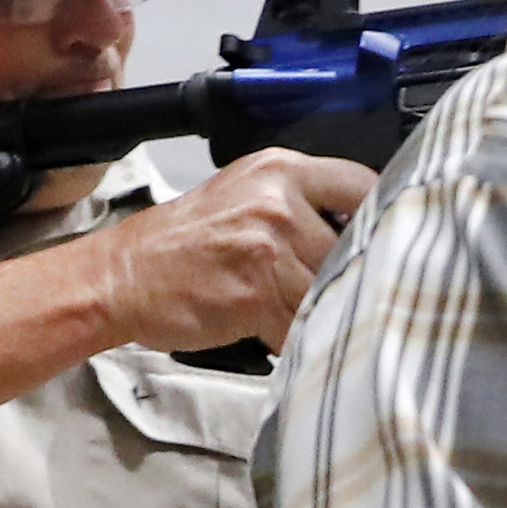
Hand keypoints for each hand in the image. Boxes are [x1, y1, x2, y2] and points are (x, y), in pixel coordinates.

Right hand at [83, 149, 378, 354]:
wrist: (124, 275)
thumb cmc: (183, 242)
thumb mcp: (244, 193)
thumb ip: (301, 202)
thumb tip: (364, 229)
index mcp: (280, 170)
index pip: (363, 185)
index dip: (380, 218)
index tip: (382, 241)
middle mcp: (279, 202)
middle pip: (355, 245)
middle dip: (347, 274)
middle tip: (334, 290)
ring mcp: (268, 247)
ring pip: (330, 288)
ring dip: (321, 310)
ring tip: (296, 312)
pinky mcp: (256, 293)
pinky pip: (301, 324)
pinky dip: (294, 337)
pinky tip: (274, 331)